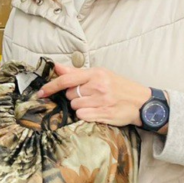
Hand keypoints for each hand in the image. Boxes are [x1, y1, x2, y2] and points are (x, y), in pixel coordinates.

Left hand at [37, 63, 151, 126]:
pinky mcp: (104, 114)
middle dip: (74, 97)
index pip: (67, 79)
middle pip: (70, 95)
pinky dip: (85, 115)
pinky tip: (96, 111)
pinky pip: (82, 116)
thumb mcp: (101, 74)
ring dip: (80, 106)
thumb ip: (77, 72)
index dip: (51, 86)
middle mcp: (98, 86)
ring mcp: (101, 101)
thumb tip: (57, 67)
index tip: (41, 92)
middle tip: (88, 96)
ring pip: (75, 106)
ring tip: (94, 103)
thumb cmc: (119, 87)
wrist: (142, 102)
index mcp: (96, 73)